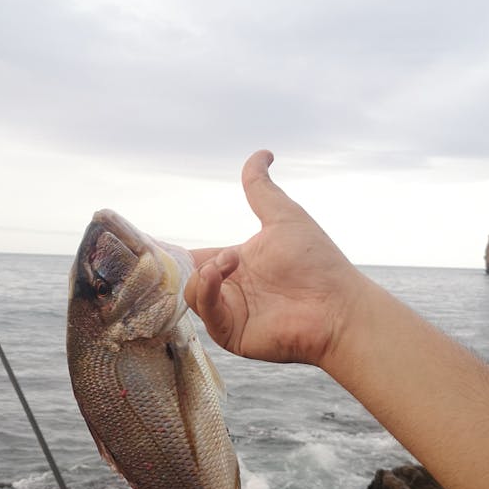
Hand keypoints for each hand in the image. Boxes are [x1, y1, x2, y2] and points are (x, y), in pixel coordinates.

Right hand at [185, 150, 362, 366]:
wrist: (338, 305)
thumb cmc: (318, 262)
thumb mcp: (282, 216)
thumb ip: (261, 188)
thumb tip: (261, 153)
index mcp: (236, 265)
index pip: (194, 259)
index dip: (173, 253)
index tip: (150, 243)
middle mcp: (231, 291)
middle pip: (188, 277)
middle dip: (193, 262)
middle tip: (225, 257)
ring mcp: (231, 315)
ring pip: (192, 294)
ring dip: (205, 273)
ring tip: (231, 263)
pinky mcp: (232, 335)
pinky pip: (206, 313)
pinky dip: (206, 292)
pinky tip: (220, 274)